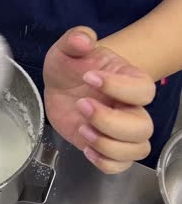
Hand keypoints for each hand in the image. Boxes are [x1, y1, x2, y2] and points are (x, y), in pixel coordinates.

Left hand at [43, 27, 155, 173]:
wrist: (60, 85)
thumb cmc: (70, 66)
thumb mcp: (67, 49)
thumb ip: (75, 39)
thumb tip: (83, 39)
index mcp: (128, 81)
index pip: (142, 90)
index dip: (118, 87)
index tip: (89, 77)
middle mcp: (130, 108)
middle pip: (143, 126)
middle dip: (109, 121)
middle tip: (81, 105)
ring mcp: (118, 130)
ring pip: (137, 149)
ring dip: (108, 144)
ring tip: (81, 128)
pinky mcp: (104, 146)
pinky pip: (119, 165)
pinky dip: (105, 162)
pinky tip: (85, 147)